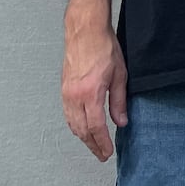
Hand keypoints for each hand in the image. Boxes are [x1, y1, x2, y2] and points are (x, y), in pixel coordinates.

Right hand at [61, 18, 128, 161]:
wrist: (85, 31)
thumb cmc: (104, 47)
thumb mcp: (120, 74)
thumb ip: (119, 101)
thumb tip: (121, 121)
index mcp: (90, 93)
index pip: (96, 126)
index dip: (102, 142)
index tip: (107, 152)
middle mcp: (75, 96)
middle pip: (82, 130)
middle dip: (92, 145)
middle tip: (102, 154)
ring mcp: (67, 93)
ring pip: (72, 124)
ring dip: (83, 137)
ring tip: (94, 145)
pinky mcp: (63, 89)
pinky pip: (67, 114)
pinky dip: (75, 125)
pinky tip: (81, 129)